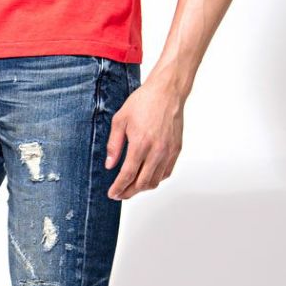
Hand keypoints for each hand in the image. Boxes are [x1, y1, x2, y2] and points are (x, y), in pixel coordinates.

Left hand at [105, 70, 185, 198]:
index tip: (112, 194)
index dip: (118, 188)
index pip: (127, 175)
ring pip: (155, 181)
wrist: (167, 91)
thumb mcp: (120, 120)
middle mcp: (156, 151)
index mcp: (140, 144)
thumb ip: (114, 145)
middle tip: (120, 194)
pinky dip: (155, 179)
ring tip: (132, 187)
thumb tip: (110, 165)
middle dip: (128, 192)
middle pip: (141, 183)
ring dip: (142, 188)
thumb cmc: (144, 102)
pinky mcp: (176, 150)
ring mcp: (168, 152)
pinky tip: (146, 177)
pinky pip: (166, 173)